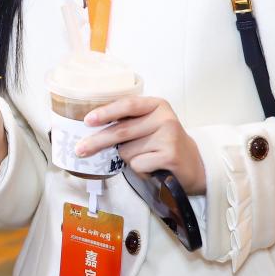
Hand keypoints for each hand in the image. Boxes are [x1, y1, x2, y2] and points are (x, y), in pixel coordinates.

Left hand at [75, 97, 206, 193]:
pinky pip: (137, 164)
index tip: (87, 121)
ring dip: (128, 159)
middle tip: (80, 149)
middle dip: (97, 142)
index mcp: (157, 105)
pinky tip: (152, 167)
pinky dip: (139, 170)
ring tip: (146, 158)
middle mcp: (164, 118)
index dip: (106, 112)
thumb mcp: (150, 125)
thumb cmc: (164, 144)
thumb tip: (92, 131)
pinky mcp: (169, 156)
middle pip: (121, 131)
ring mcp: (168, 137)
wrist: (194, 165)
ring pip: (127, 151)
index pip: (127, 105)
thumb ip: (129, 123)